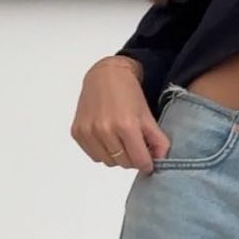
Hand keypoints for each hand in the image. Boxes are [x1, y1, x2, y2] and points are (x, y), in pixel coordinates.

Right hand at [71, 57, 171, 171]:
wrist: (106, 75)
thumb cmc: (128, 93)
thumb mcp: (148, 115)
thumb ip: (158, 140)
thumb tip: (161, 160)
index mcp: (126, 125)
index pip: (139, 161)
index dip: (146, 163)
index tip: (148, 160)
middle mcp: (104, 130)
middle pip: (123, 163)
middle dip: (132, 158)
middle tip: (134, 145)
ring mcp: (88, 132)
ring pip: (107, 162)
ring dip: (116, 156)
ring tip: (120, 140)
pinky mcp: (77, 132)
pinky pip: (93, 155)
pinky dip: (102, 151)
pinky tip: (106, 137)